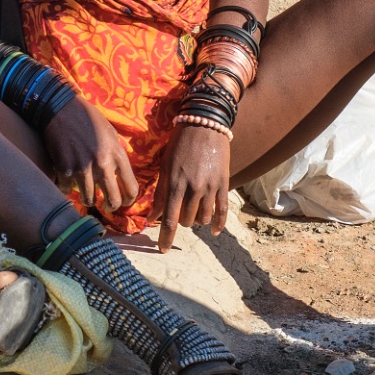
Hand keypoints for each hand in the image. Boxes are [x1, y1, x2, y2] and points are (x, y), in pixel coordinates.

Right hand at [41, 98, 139, 213]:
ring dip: (88, 200)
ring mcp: (83, 168)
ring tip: (86, 196)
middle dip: (111, 206)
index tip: (124, 202)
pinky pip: (67, 190)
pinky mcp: (64, 169)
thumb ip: (116, 155)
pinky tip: (67, 182)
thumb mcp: (111, 133)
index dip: (129, 200)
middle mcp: (102, 164)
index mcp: (117, 154)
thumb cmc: (88, 118)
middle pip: (113, 200)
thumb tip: (119, 175)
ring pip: (89, 199)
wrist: (61, 108)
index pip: (131, 188)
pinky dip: (67, 188)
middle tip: (106, 206)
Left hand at [152, 123, 231, 252]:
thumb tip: (151, 217)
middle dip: (180, 221)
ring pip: (203, 218)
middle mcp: (193, 188)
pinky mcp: (223, 184)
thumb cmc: (179, 144)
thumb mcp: (165, 166)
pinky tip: (214, 231)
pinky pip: (223, 211)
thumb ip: (159, 193)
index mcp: (175, 183)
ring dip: (196, 220)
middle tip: (178, 212)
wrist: (204, 125)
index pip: (169, 219)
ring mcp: (210, 187)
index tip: (162, 250)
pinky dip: (219, 224)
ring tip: (192, 212)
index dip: (165, 237)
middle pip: (187, 220)